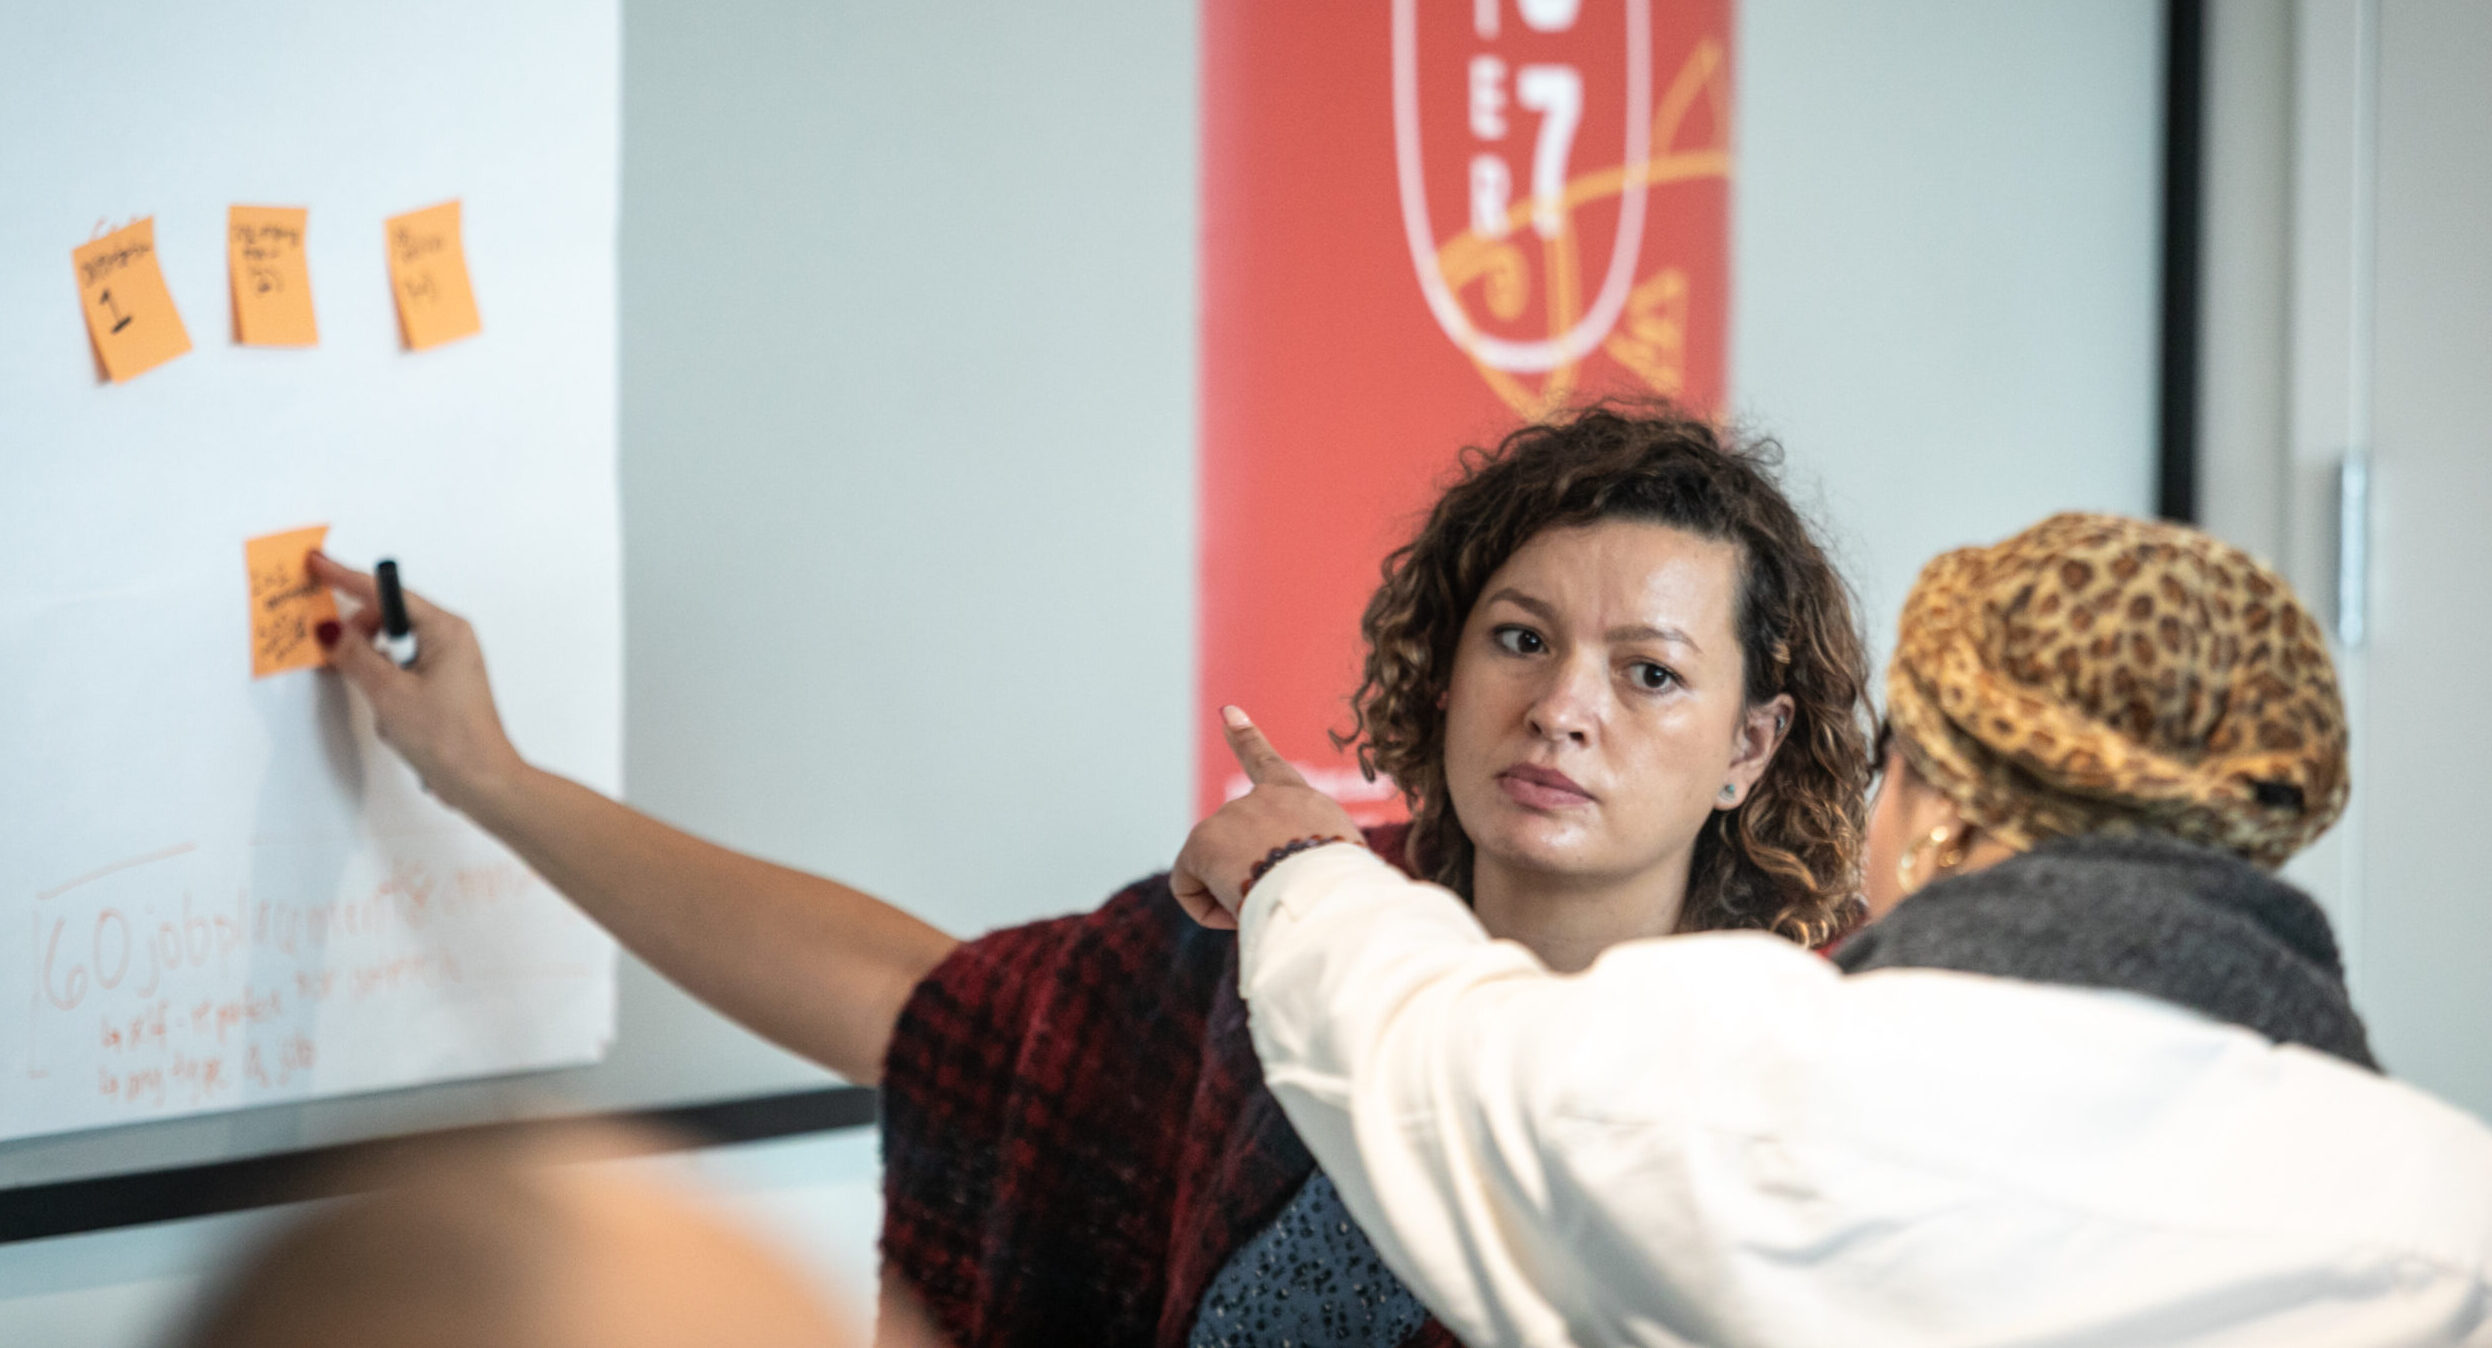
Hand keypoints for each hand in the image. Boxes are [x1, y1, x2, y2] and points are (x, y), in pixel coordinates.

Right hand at [309, 551, 527, 815]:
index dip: (346, 577)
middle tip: (340, 660)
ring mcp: (448, 664)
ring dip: (375, 675)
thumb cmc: (447, 737)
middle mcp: (451, 639)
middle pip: (387, 619)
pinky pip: (401, 674)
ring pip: (391, 651)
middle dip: (361, 638)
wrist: (483, 781)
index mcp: (445, 629)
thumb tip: (332, 631)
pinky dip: (388, 691)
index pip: (386, 592)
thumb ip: (356, 656)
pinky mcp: (442, 687)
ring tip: (387, 707)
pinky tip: (397, 721)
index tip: (316, 563)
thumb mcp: (390, 693)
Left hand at [1171, 707, 1361, 929]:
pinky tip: (1236, 916)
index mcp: (1300, 800)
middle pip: (1238, 848)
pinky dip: (1207, 910)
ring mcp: (1230, 816)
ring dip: (1240, 896)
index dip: (1246, 737)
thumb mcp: (1346, 866)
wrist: (1328, 892)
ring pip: (1218, 872)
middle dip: (1248, 877)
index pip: (1268, 764)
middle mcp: (1262, 798)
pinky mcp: (1202, 842)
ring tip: (1273, 905)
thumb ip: (1315, 860)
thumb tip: (1292, 884)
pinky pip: (1189, 888)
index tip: (1227, 713)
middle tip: (1282, 900)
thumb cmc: (1348, 893)